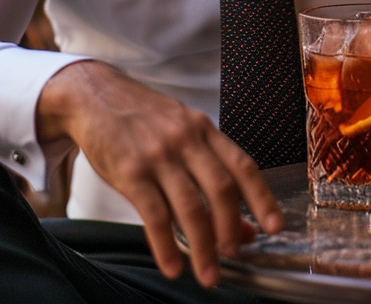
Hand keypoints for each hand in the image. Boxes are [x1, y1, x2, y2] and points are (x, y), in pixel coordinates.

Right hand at [36, 61, 282, 286]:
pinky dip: (166, 246)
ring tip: (208, 275)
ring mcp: (158, 155)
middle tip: (233, 256)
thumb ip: (211, 173)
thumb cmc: (143, 118)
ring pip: (190, 207)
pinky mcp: (130, 171)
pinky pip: (154, 215)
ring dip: (203, 247)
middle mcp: (185, 140)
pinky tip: (173, 267)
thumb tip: (245, 226)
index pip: (242, 165)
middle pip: (220, 188)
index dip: (262, 197)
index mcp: (203, 129)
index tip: (275, 226)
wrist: (94, 96)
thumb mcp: (182, 134)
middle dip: (231, 229)